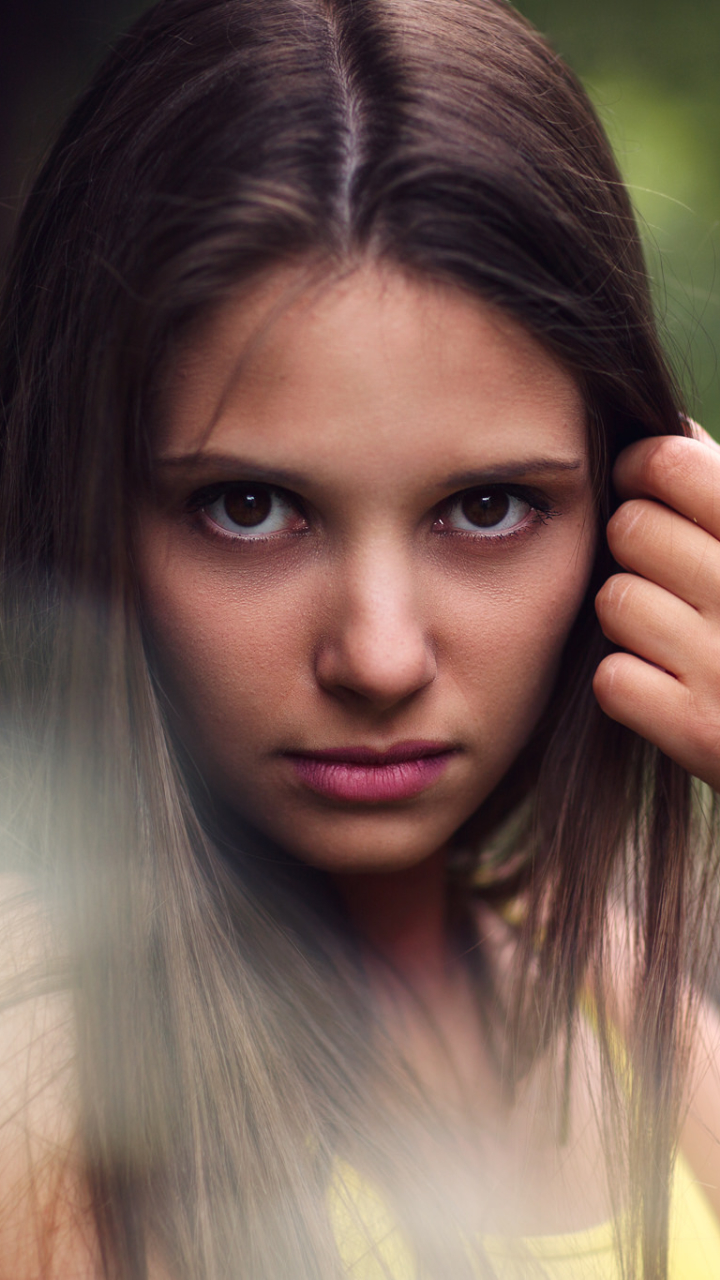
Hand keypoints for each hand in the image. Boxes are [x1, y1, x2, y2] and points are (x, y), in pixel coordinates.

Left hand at [594, 428, 719, 790]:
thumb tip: (670, 428)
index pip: (671, 463)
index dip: (640, 468)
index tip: (640, 483)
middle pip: (629, 529)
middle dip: (636, 548)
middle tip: (667, 574)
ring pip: (615, 601)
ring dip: (632, 618)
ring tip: (675, 635)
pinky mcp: (700, 730)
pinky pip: (613, 677)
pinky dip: (630, 684)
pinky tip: (668, 687)